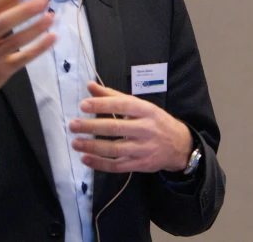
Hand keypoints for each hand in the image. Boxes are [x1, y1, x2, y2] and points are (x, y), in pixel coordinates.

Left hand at [69, 81, 192, 172]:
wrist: (180, 145)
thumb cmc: (155, 121)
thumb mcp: (139, 105)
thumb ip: (113, 96)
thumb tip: (90, 86)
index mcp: (145, 110)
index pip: (122, 105)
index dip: (102, 105)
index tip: (83, 106)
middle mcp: (145, 129)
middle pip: (116, 128)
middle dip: (92, 127)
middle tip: (73, 125)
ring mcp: (143, 149)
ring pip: (115, 149)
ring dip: (93, 147)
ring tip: (75, 143)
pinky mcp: (140, 165)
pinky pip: (117, 166)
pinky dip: (100, 164)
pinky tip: (86, 159)